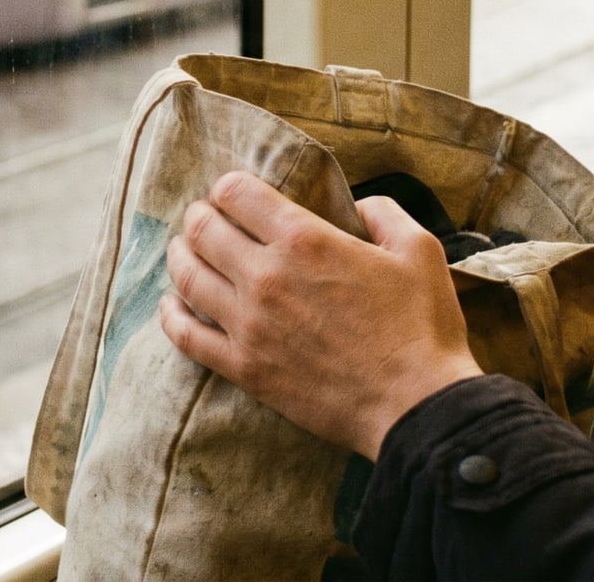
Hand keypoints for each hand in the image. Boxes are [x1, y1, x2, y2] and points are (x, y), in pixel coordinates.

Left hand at [159, 171, 483, 459]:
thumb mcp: (419, 250)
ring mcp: (249, 325)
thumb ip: (383, 213)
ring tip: (182, 251)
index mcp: (304, 240)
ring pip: (188, 278)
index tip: (233, 193)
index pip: (237, 193)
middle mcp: (266, 277)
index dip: (229, 186)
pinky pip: (188, 337)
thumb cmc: (422, 328)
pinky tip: (170, 306)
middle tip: (204, 218)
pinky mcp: (244, 368)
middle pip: (203, 231)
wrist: (415, 407)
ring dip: (180, 257)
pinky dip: (171, 316)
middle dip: (200, 217)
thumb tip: (359, 205)